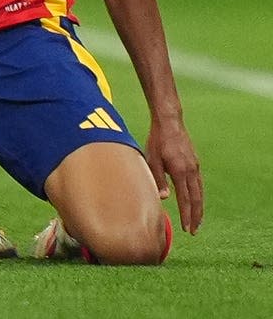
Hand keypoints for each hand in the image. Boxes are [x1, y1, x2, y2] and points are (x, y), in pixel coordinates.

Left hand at [145, 118, 202, 234]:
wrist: (169, 121)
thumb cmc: (158, 140)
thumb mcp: (153, 159)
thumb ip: (158, 179)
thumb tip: (164, 198)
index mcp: (180, 171)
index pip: (185, 199)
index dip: (186, 216)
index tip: (187, 229)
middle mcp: (191, 170)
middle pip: (197, 199)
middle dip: (196, 217)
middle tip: (194, 231)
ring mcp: (195, 166)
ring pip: (200, 192)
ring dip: (199, 208)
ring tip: (197, 221)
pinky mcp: (195, 162)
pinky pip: (199, 183)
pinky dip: (199, 195)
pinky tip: (195, 200)